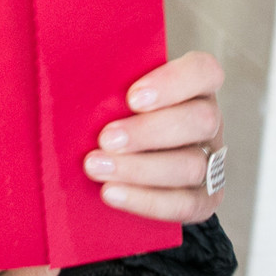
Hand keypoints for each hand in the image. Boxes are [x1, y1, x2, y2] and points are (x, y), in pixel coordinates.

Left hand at [83, 50, 225, 223]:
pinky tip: (111, 193)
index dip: (173, 82)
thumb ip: (106, 80)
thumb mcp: (114, 90)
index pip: (203, 71)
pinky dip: (146, 201)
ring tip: (96, 167)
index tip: (132, 97)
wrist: (123, 159)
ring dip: (140, 168)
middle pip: (199, 121)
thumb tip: (65, 72)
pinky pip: (185, 204)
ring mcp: (211, 161)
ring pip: (192, 165)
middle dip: (148, 132)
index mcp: (193, 86)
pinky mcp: (204, 198)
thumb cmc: (115, 112)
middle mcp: (208, 121)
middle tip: (105, 138)